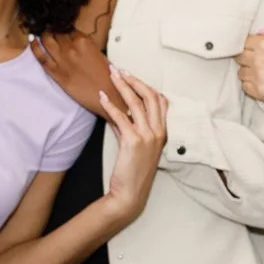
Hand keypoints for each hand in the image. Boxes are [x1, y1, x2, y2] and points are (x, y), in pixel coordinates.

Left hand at [31, 29, 121, 114]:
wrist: (107, 94)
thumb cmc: (107, 76)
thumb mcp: (99, 53)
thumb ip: (86, 45)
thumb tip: (77, 41)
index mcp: (83, 41)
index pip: (68, 28)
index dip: (63, 27)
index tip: (60, 27)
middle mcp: (71, 48)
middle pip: (56, 33)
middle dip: (52, 29)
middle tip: (49, 28)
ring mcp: (61, 60)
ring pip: (47, 41)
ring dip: (43, 35)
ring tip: (41, 33)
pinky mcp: (56, 72)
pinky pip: (41, 57)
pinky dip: (35, 47)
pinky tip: (32, 41)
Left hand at [96, 68, 168, 222]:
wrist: (130, 194)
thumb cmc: (132, 172)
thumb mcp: (133, 146)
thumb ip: (127, 128)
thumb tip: (115, 111)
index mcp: (162, 132)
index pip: (160, 101)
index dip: (146, 86)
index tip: (131, 76)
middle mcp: (158, 132)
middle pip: (150, 96)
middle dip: (134, 80)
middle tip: (120, 70)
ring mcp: (148, 136)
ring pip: (137, 103)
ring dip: (122, 86)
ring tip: (111, 76)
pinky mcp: (133, 141)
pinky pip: (121, 117)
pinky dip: (110, 105)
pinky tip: (101, 97)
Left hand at [235, 18, 263, 112]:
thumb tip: (260, 31)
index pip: (244, 41)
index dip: (250, 45)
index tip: (256, 49)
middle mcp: (259, 60)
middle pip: (239, 56)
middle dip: (246, 57)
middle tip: (259, 60)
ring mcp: (258, 77)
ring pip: (240, 72)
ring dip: (248, 71)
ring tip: (262, 72)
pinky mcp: (259, 92)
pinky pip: (244, 85)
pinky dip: (250, 84)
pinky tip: (262, 81)